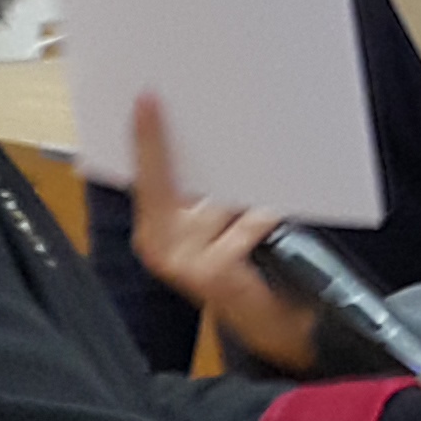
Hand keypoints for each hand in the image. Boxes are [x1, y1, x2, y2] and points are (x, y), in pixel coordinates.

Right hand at [126, 94, 318, 370]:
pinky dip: (267, 218)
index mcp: (151, 234)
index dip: (149, 137)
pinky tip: (273, 226)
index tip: (148, 97)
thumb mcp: (211, 229)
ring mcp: (185, 261)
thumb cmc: (241, 266)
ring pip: (221, 200)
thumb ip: (195, 195)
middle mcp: (159, 248)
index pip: (147, 176)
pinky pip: (249, 220)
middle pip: (177, 181)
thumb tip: (203, 133)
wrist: (271, 323)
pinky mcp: (215, 270)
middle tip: (203, 117)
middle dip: (202, 152)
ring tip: (260, 211)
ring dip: (246, 197)